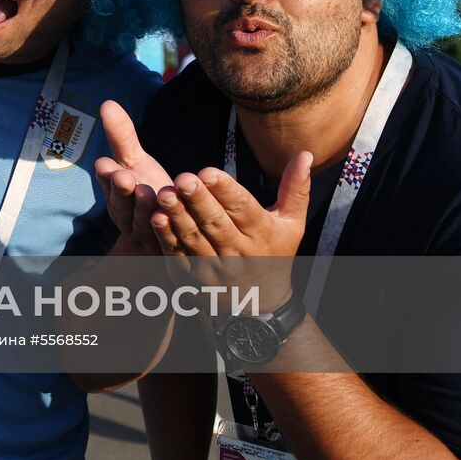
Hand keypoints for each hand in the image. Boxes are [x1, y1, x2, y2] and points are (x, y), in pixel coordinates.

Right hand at [93, 101, 174, 256]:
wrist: (164, 238)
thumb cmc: (149, 193)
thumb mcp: (136, 163)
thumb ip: (123, 137)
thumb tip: (107, 103)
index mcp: (117, 197)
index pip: (109, 187)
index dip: (107, 177)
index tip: (105, 164)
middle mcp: (128, 219)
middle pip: (122, 208)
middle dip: (122, 193)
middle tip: (125, 177)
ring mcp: (147, 238)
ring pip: (144, 225)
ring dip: (146, 210)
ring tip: (151, 192)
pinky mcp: (167, 253)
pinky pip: (168, 243)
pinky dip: (170, 231)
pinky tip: (175, 217)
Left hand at [152, 155, 311, 311]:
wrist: (260, 306)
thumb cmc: (276, 253)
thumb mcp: (291, 223)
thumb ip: (295, 188)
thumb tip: (305, 153)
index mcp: (262, 234)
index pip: (243, 209)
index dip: (225, 191)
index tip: (207, 171)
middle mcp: (240, 253)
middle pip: (216, 224)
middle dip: (198, 201)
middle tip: (182, 178)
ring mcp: (216, 269)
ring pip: (195, 240)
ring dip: (178, 217)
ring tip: (164, 194)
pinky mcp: (194, 280)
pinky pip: (179, 258)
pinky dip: (166, 239)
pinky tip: (155, 218)